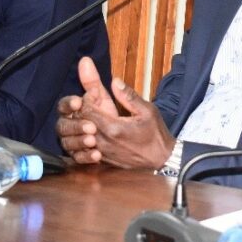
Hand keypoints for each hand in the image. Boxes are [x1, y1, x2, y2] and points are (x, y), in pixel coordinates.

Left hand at [56, 56, 174, 168]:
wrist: (161, 160)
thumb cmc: (156, 134)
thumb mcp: (147, 111)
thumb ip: (128, 96)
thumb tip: (114, 81)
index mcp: (114, 127)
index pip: (86, 110)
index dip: (86, 100)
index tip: (94, 94)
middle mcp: (104, 142)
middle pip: (80, 123)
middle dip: (81, 111)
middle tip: (90, 103)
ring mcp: (102, 153)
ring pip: (79, 137)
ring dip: (81, 125)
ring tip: (90, 117)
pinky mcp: (103, 160)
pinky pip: (85, 149)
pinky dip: (84, 139)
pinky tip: (92, 132)